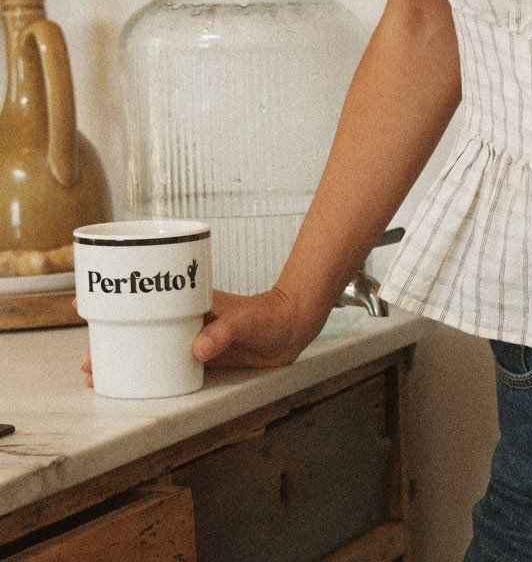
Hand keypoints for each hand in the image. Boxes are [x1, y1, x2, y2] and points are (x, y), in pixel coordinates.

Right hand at [78, 287, 309, 386]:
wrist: (293, 328)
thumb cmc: (271, 315)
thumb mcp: (247, 321)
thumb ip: (225, 332)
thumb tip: (198, 348)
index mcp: (190, 302)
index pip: (147, 301)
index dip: (117, 305)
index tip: (84, 306)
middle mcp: (187, 320)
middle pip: (142, 328)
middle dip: (113, 342)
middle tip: (89, 360)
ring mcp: (194, 339)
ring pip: (153, 349)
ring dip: (129, 360)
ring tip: (101, 377)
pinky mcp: (204, 358)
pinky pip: (172, 366)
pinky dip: (153, 374)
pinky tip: (139, 386)